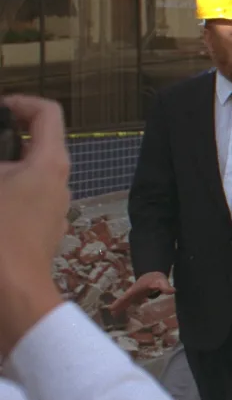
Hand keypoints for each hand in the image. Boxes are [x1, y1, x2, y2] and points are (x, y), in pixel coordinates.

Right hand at [0, 96, 71, 354]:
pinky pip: (21, 203)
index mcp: (49, 163)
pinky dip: (3, 196)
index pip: (46, 113)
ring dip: (1, 171)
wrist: (9, 297)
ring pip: (24, 176)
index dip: (18, 102)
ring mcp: (51, 210)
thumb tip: (2, 168)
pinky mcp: (39, 233)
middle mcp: (58, 183)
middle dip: (2, 141)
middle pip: (34, 144)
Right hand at [109, 271, 174, 316]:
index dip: (119, 302)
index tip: (111, 308)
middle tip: (110, 313)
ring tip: (113, 316)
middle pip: (124, 300)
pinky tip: (123, 314)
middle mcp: (133, 293)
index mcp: (136, 289)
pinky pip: (130, 303)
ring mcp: (134, 295)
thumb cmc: (156, 278)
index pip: (126, 296)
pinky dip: (126, 308)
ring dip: (120, 308)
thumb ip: (165, 287)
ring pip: (126, 302)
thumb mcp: (161, 281)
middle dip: (117, 306)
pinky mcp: (137, 297)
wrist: (154, 274)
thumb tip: (173, 291)